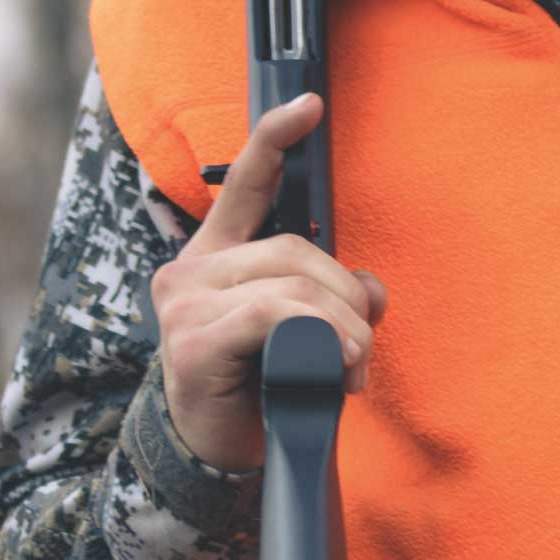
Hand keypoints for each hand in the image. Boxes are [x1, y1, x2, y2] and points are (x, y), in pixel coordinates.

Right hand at [150, 93, 387, 471]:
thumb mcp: (306, 334)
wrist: (215, 454)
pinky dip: (319, 337)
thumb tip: (373, 289)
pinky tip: (331, 369)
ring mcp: (186, 304)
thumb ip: (335, 299)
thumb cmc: (259, 387)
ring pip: (292, 283)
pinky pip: (275, 314)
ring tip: (354, 368)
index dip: (276, 141)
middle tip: (365, 347)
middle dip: (346, 297)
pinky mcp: (193, 341)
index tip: (309, 105)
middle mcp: (192, 270)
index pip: (244, 184)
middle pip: (294, 249)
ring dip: (343, 327)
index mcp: (218, 256)